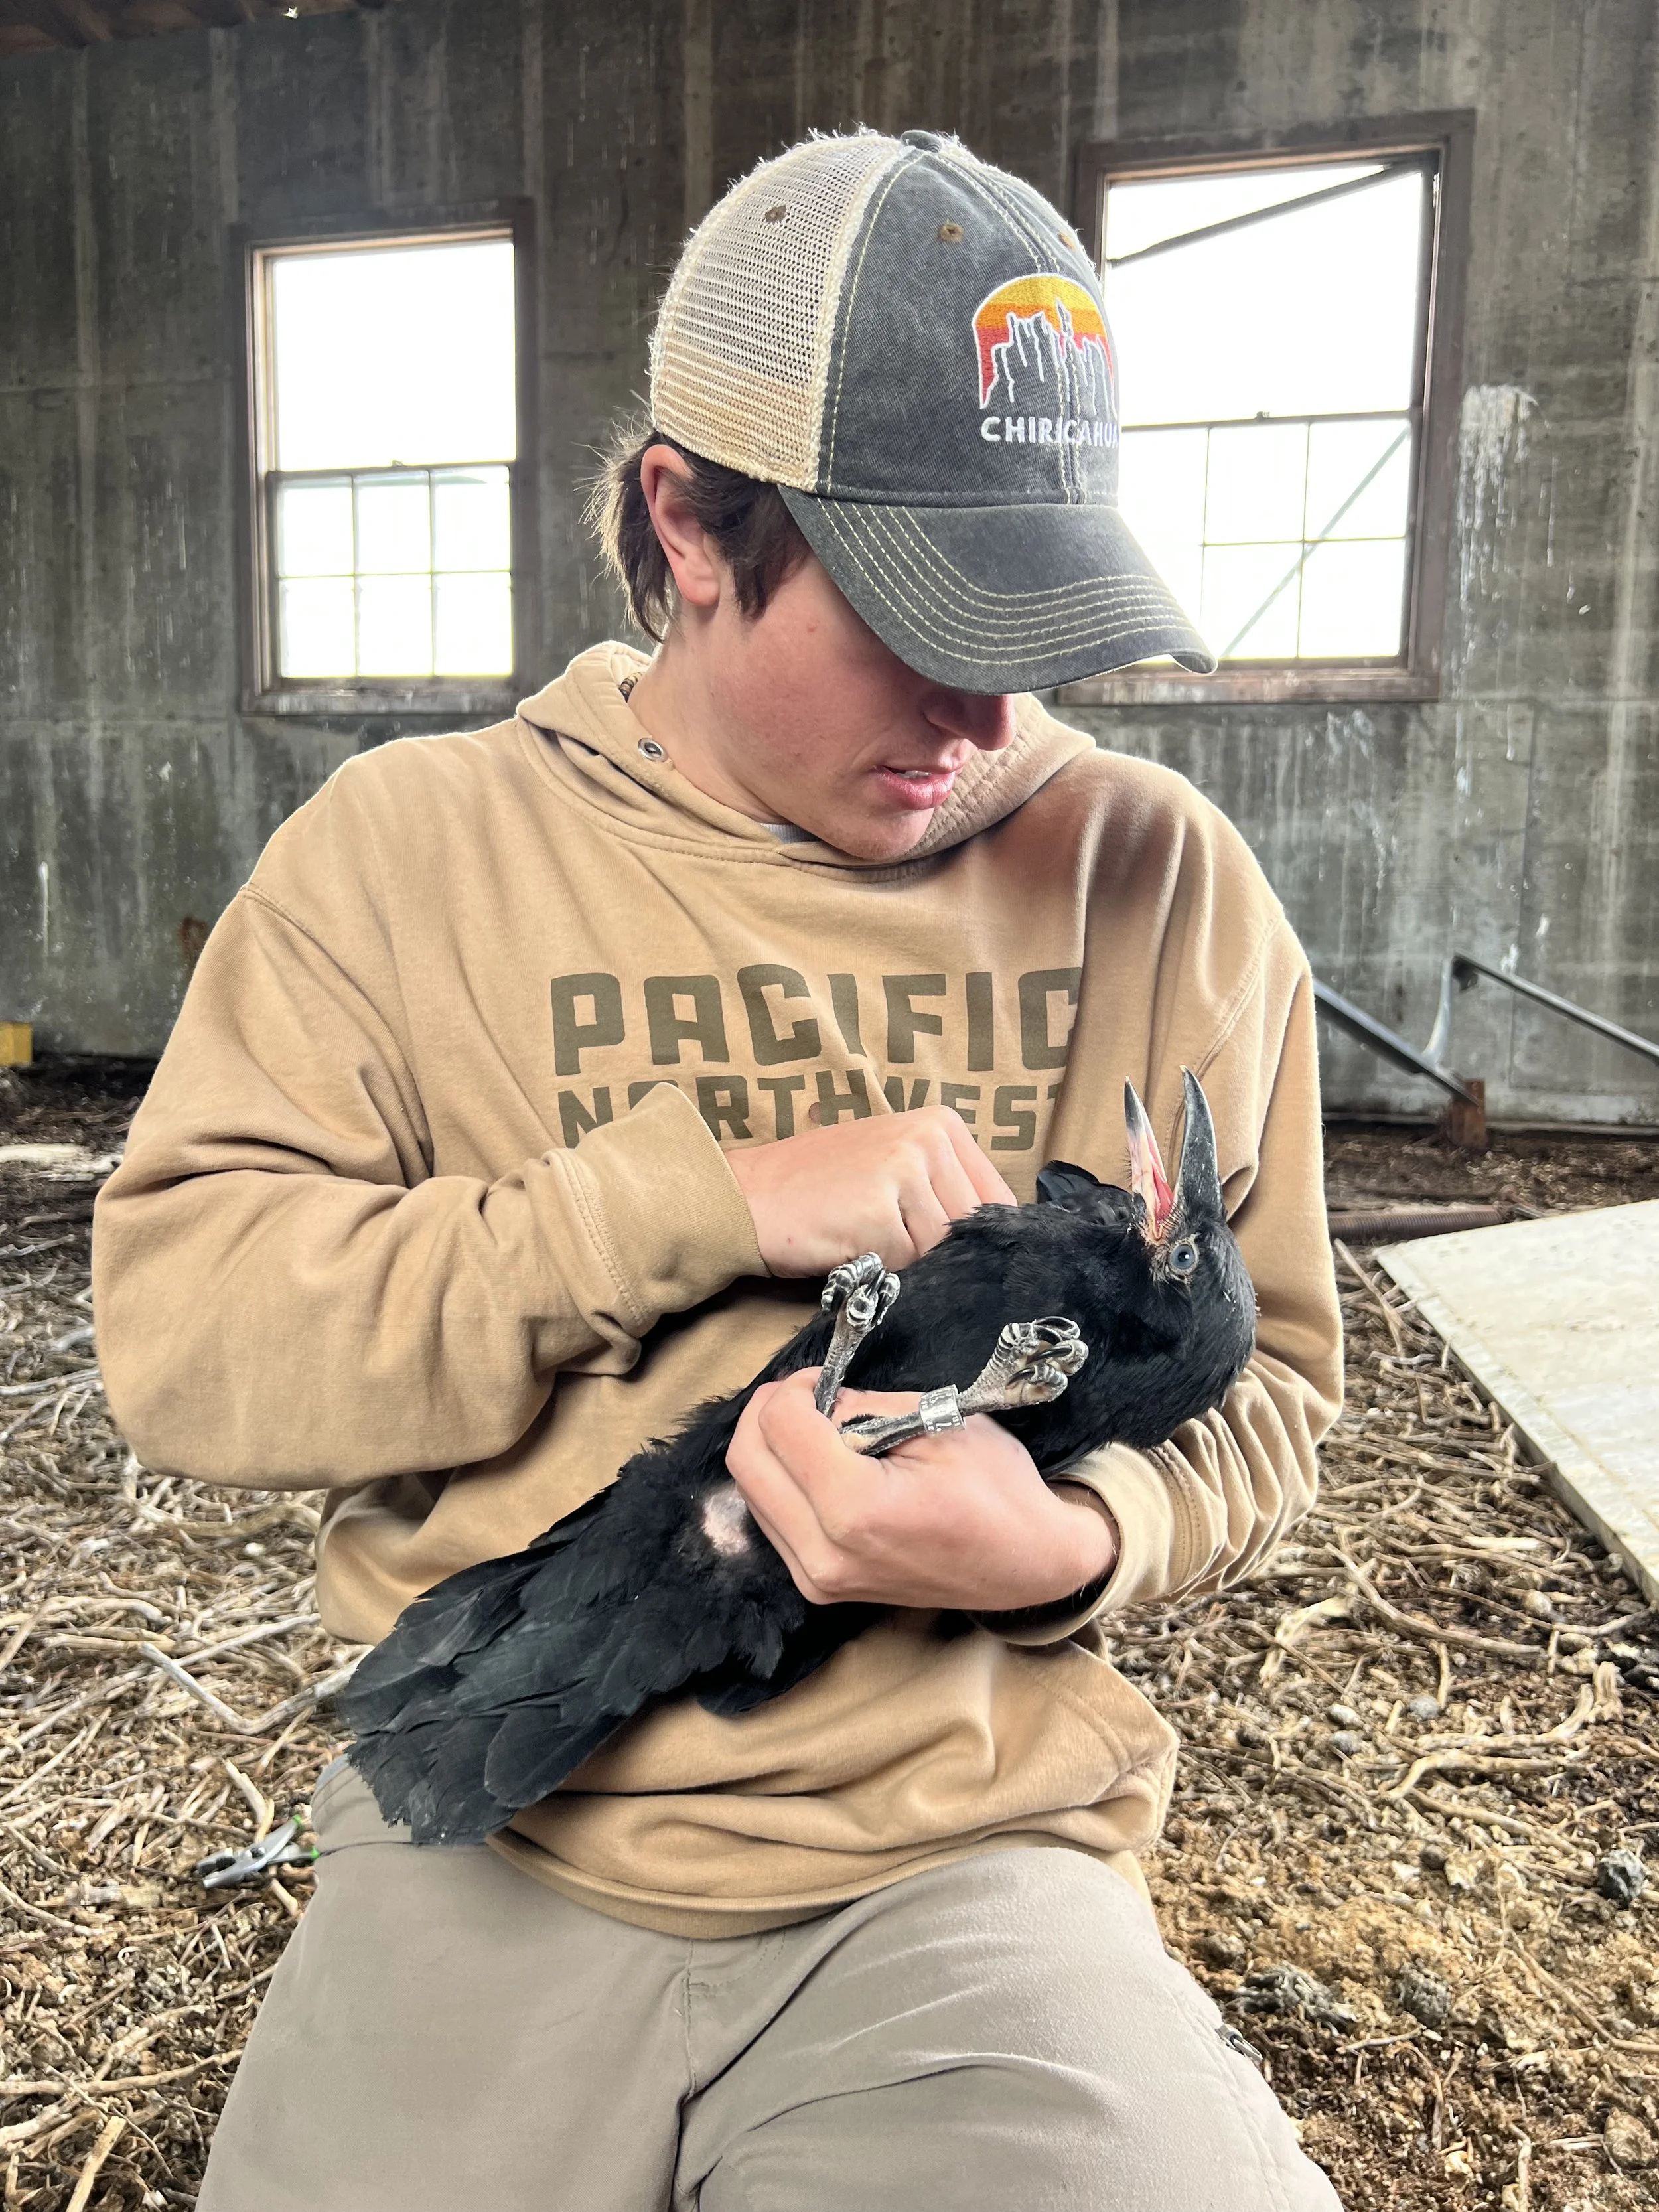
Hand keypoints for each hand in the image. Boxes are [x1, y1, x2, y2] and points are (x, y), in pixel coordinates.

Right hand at [725, 1107, 1015, 1276]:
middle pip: (972, 1227)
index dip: (976, 1236)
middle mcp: (928, 1139)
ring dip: (908, 1262)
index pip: (997, 1199)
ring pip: (941, 1249)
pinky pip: (907, 1265)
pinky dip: (882, 1270)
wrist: (747, 1197)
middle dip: (939, 1251)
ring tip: (867, 1241)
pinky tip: (850, 1248)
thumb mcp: (892, 1166)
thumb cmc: (819, 1188)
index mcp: (940, 1124)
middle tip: (891, 1245)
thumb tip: (998, 1238)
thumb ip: (945, 1188)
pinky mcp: (880, 1212)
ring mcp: (904, 1172)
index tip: (947, 1248)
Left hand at [726, 1368, 1117, 1611]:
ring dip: (773, 1448)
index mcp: (856, 1509)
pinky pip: (772, 1520)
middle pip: (746, 1462)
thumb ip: (862, 1407)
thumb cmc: (997, 1490)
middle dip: (767, 1413)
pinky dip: (784, 1482)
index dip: (794, 1389)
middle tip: (807, 1395)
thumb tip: (814, 1401)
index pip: (779, 1427)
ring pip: (751, 1491)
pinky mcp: (819, 1588)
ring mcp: (817, 1579)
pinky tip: (823, 1468)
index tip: (820, 1380)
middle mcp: (824, 1554)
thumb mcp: (936, 1422)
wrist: (1027, 1565)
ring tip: (821, 1431)